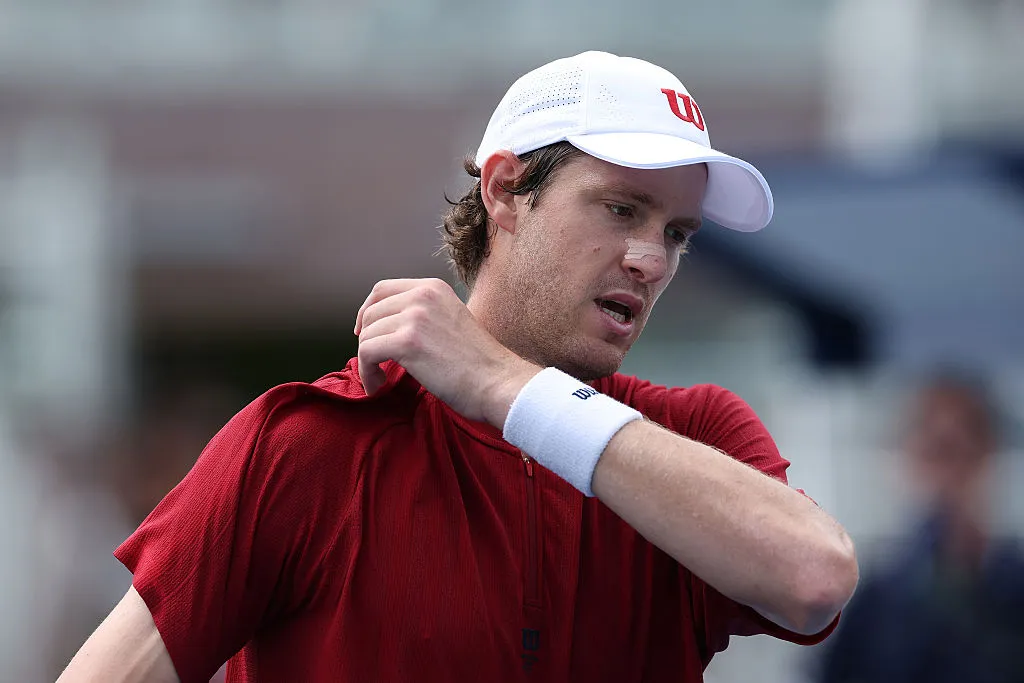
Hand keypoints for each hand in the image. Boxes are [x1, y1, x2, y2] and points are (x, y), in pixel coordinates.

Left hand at [354, 278, 539, 427]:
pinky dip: (367, 372)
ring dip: (367, 361)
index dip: (367, 311)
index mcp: (432, 288)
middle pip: (371, 313)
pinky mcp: (407, 342)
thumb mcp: (451, 320)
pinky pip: (367, 353)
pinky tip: (378, 385)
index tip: (366, 332)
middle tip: (375, 363)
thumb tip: (389, 326)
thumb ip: (423, 315)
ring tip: (380, 378)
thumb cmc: (478, 363)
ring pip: (367, 335)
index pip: (382, 289)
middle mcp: (422, 295)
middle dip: (367, 340)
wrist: (497, 382)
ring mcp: (414, 317)